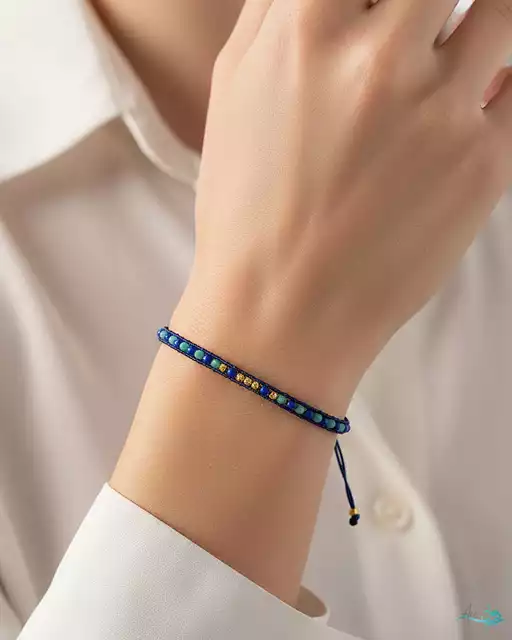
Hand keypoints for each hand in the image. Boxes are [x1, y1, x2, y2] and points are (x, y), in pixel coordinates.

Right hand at [174, 0, 511, 411]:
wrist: (282, 312)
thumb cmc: (247, 211)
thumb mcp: (234, 94)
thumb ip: (276, 12)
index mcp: (306, 30)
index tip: (384, 9)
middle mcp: (382, 59)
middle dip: (433, 2)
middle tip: (423, 27)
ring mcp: (443, 111)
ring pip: (502, 12)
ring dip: (481, 22)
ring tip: (443, 68)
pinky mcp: (486, 165)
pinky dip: (500, 86)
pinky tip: (467, 107)